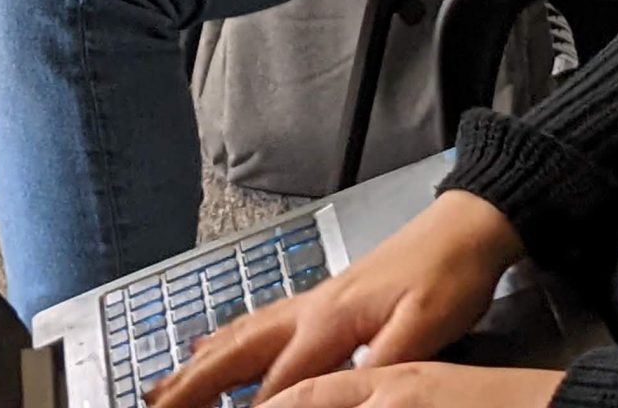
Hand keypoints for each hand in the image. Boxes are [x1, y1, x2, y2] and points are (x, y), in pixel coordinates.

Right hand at [146, 192, 524, 405]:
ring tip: (163, 388)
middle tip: (154, 406)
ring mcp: (311, 302)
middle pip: (238, 354)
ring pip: (241, 337)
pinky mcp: (321, 300)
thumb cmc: (449, 275)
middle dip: (194, 386)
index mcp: (331, 321)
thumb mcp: (427, 328)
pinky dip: (225, 341)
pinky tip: (210, 346)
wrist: (463, 227)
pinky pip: (259, 324)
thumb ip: (380, 363)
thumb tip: (345, 392)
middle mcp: (310, 309)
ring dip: (199, 366)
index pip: (278, 384)